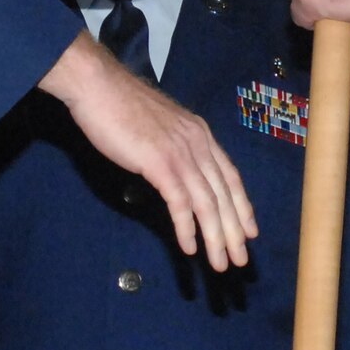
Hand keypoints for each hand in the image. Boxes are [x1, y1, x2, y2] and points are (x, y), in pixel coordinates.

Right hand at [38, 33, 257, 269]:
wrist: (99, 86)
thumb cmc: (121, 105)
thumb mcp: (159, 126)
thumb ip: (172, 146)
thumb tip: (174, 170)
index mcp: (200, 133)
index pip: (230, 175)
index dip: (242, 205)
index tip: (250, 231)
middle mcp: (197, 143)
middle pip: (224, 194)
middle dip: (235, 230)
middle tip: (240, 260)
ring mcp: (180, 153)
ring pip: (207, 203)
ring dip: (216, 237)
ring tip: (219, 263)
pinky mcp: (159, 163)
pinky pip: (180, 203)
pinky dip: (187, 228)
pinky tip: (189, 247)